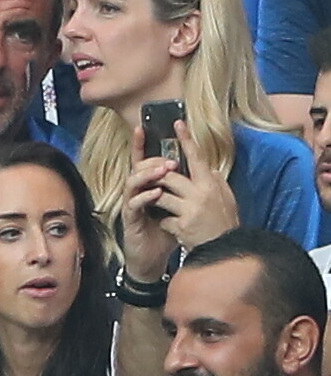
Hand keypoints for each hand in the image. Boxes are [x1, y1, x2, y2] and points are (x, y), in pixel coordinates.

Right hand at [122, 127, 178, 282]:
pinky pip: (133, 203)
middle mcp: (136, 190)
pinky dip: (145, 196)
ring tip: (165, 171)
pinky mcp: (129, 217)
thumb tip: (208, 172)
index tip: (142, 126)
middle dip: (154, 160)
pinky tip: (156, 194)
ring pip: (133, 180)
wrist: (153, 258)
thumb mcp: (179, 207)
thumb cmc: (165, 231)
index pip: (143, 160)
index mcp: (148, 185)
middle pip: (138, 166)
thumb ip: (187, 189)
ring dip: (149, 174)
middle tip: (171, 160)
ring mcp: (131, 202)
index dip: (140, 143)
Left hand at [148, 121, 239, 251]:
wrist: (226, 251)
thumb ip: (213, 179)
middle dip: (155, 175)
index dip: (186, 139)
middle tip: (149, 175)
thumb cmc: (224, 221)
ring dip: (155, 198)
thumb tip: (203, 164)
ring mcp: (190, 211)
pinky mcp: (181, 227)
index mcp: (211, 184)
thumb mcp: (224, 196)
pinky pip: (163, 218)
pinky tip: (169, 225)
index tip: (177, 123)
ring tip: (156, 201)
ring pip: (160, 195)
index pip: (197, 157)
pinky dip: (163, 220)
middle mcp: (201, 194)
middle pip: (168, 175)